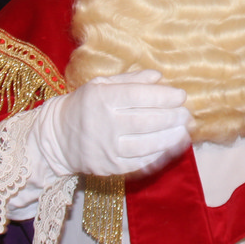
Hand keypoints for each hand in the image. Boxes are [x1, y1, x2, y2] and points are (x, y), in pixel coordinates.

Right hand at [31, 70, 193, 177]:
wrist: (56, 139)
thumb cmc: (83, 106)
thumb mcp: (100, 85)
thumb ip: (130, 80)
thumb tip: (158, 77)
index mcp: (102, 99)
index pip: (138, 97)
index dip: (163, 96)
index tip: (181, 95)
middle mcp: (105, 124)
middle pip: (146, 121)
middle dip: (172, 117)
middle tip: (188, 114)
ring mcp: (108, 148)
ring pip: (146, 144)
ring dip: (170, 137)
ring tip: (185, 130)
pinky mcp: (111, 167)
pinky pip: (141, 162)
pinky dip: (160, 154)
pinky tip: (172, 146)